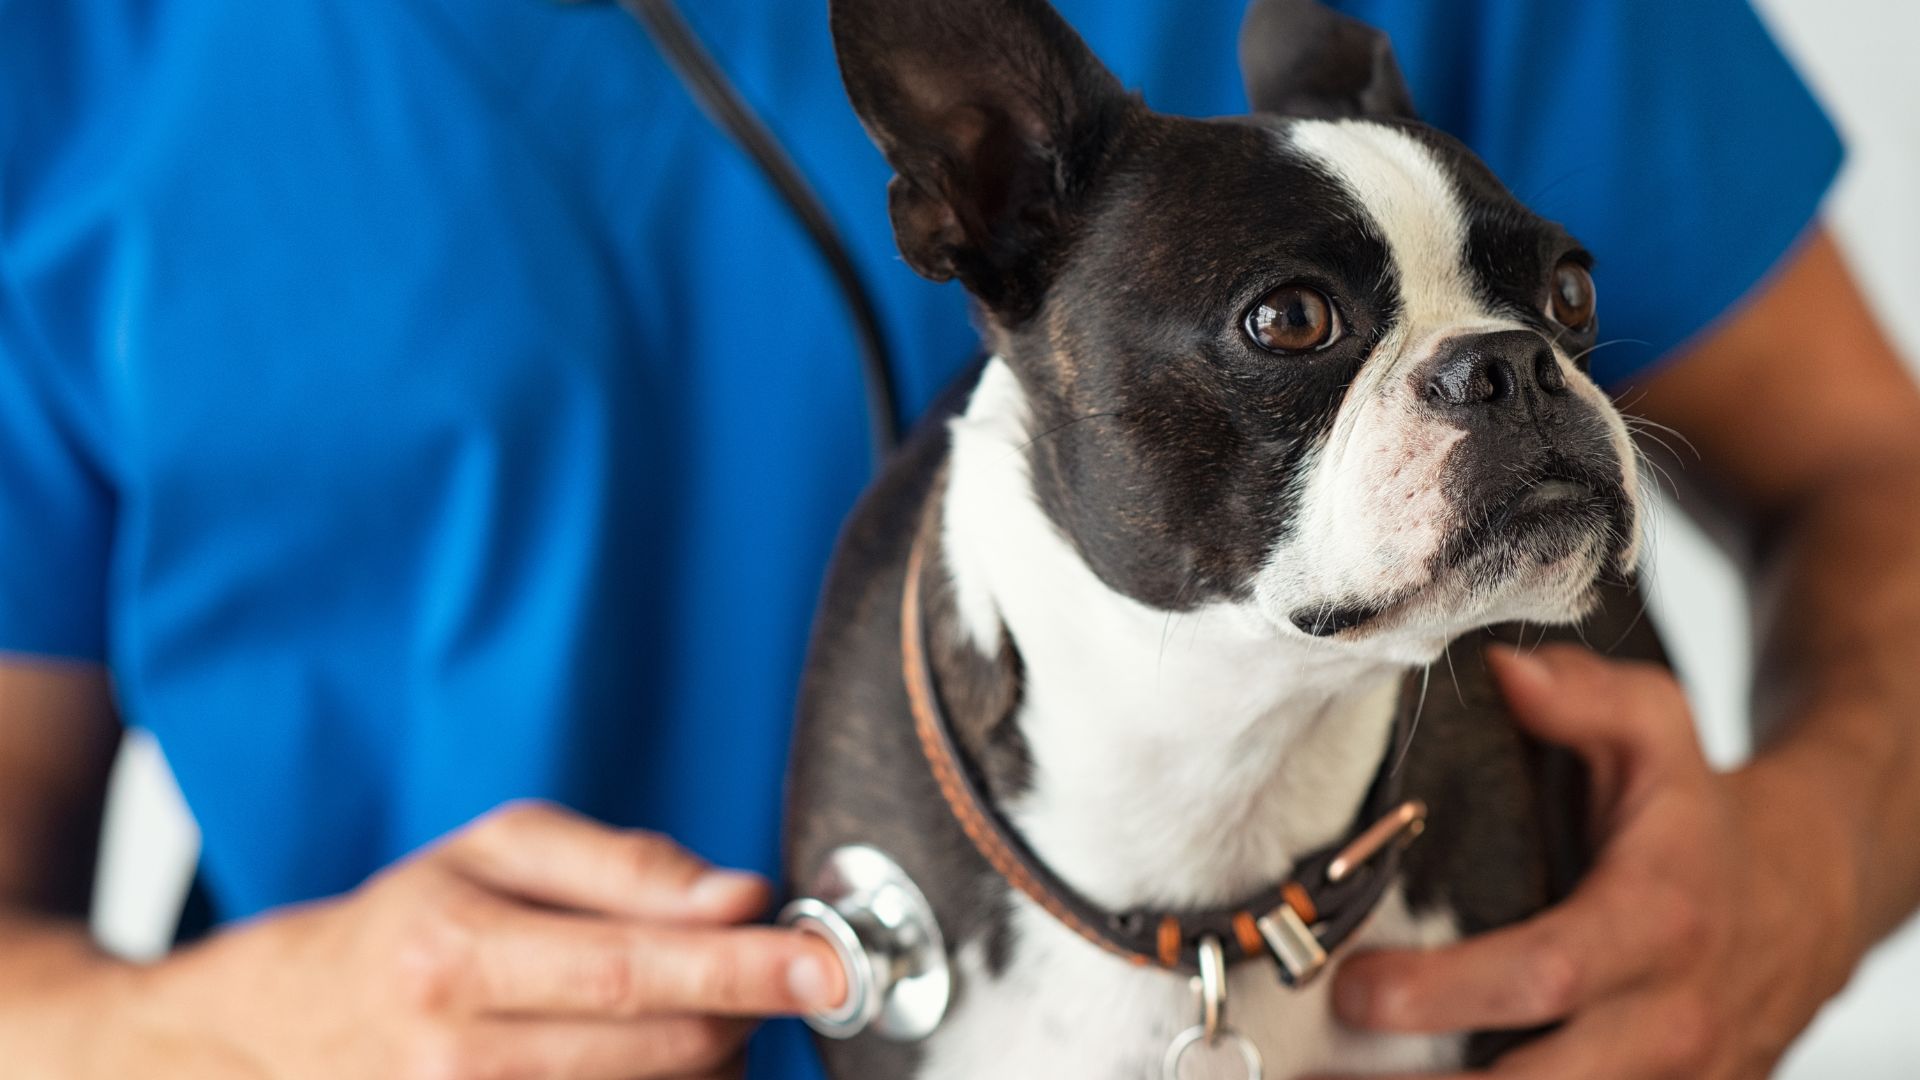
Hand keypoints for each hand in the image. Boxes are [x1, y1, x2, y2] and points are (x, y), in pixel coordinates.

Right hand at [96, 801, 843, 1079]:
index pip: (632, 971)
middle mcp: (456, 1055)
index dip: (743, 970)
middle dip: (744, 1008)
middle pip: (659, 1050)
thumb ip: (627, 867)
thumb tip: (738, 896)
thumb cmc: (414, 921)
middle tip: (772, 968)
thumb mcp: (503, 851)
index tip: (825, 965)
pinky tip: (655, 1054)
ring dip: (715, 1057)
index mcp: (457, 953)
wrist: (289, 1026)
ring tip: (694, 1008)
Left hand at [1311, 645, 1861, 1079]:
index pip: (1549, 972)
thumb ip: (1583, 696)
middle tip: (1313, 1078)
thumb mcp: (1658, 728)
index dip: (1447, 989)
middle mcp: (1667, 1020)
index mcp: (1657, 920)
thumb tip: (1503, 673)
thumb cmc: (1697, 813)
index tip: (1354, 985)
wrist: (1804, 898)